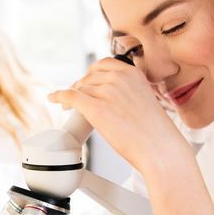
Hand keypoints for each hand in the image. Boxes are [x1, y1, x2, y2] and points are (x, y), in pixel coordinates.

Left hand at [48, 58, 190, 171]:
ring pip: (80, 88)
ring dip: (72, 97)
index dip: (91, 74)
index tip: (86, 81)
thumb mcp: (144, 99)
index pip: (104, 65)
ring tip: (68, 107)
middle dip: (80, 86)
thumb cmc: (155, 132)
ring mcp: (107, 91)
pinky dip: (58, 96)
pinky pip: (70, 96)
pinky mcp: (96, 108)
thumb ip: (127, 91)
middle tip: (76, 96)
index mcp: (133, 73)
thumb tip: (106, 94)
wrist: (160, 149)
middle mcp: (119, 78)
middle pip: (89, 77)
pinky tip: (53, 98)